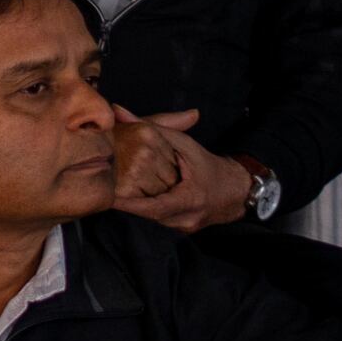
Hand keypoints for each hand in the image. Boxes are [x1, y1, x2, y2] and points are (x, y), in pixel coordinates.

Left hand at [112, 114, 252, 230]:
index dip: (130, 203)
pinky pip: (157, 219)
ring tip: (116, 191)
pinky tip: (134, 197)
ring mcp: (183, 226)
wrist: (235, 191)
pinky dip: (145, 208)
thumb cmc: (207, 164)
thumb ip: (153, 129)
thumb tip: (117, 111)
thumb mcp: (183, 144)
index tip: (110, 195)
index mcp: (191, 198)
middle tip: (106, 188)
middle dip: (127, 201)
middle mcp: (187, 217)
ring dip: (135, 205)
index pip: (154, 207)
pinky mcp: (180, 229)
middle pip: (148, 213)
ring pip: (150, 218)